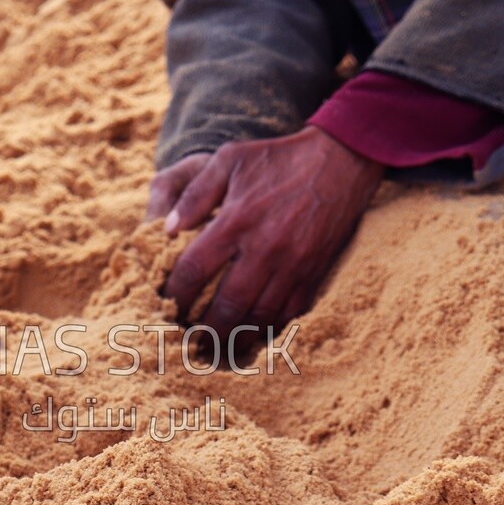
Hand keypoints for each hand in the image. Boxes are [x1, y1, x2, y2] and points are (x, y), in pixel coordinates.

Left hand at [156, 126, 383, 349]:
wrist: (341, 160)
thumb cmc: (278, 158)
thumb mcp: (229, 159)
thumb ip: (195, 193)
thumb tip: (168, 229)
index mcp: (236, 221)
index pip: (194, 269)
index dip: (174, 294)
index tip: (163, 305)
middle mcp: (264, 248)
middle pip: (227, 305)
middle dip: (204, 330)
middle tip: (189, 342)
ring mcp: (292, 264)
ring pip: (259, 317)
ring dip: (236, 336)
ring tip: (218, 346)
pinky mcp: (313, 272)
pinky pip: (289, 313)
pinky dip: (268, 328)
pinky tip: (253, 333)